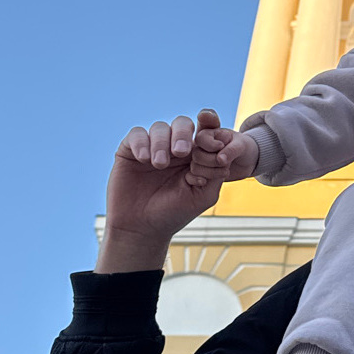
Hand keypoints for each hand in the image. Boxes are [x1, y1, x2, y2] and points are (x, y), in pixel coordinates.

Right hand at [95, 109, 227, 273]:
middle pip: (182, 124)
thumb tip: (222, 149)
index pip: (204, 130)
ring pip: (160, 128)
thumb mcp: (203, 195)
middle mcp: (173, 148)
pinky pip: (137, 134)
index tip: (210, 131)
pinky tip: (144, 159)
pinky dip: (142, 143)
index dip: (209, 124)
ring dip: (162, 143)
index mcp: (195, 155)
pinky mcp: (130, 151)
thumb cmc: (174, 213)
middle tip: (181, 152)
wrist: (141, 228)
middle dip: (183, 134)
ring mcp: (152, 148)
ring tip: (160, 165)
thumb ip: (217, 171)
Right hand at [191, 122, 259, 181]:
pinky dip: (205, 180)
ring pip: (196, 168)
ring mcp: (201, 161)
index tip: (222, 147)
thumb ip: (231, 150)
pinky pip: (197, 179)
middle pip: (197, 155)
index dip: (211, 145)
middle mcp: (202, 148)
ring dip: (211, 172)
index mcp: (209, 135)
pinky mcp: (203, 173)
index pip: (201, 138)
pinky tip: (217, 180)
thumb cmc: (244, 147)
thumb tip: (219, 160)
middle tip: (226, 164)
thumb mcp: (241, 145)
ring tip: (226, 171)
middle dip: (212, 161)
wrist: (248, 161)